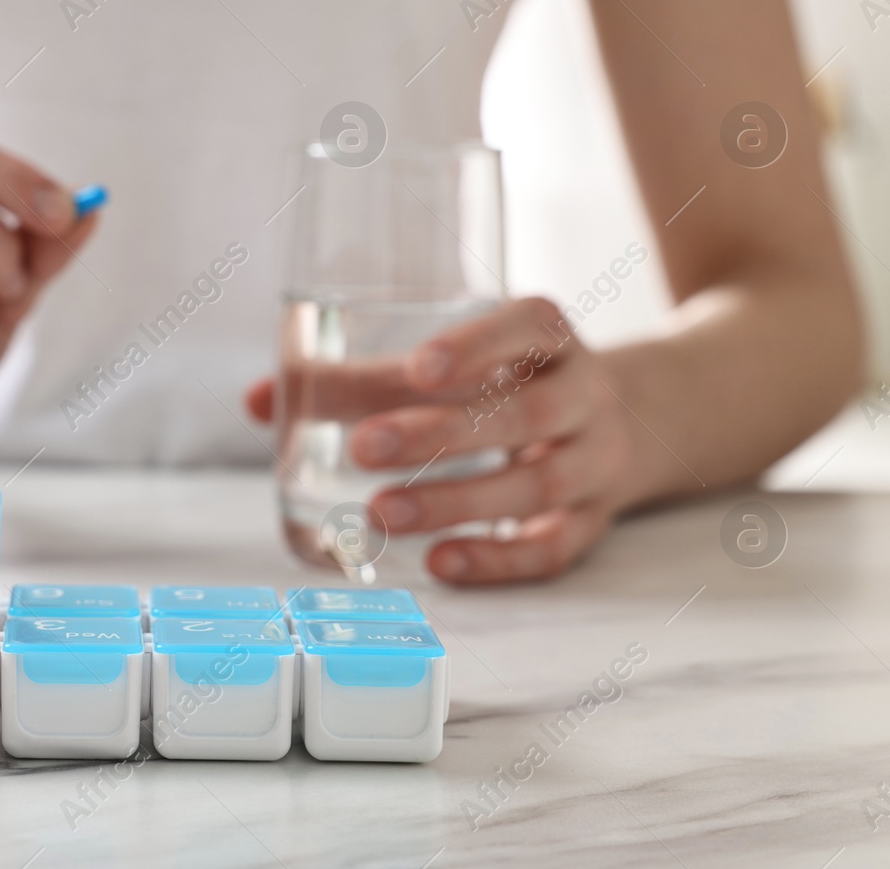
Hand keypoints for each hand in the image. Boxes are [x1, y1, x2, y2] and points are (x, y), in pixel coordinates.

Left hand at [246, 298, 644, 583]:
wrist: (630, 422)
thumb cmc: (509, 383)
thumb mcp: (460, 363)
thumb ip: (360, 380)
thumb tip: (259, 401)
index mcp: (550, 339)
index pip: (530, 326)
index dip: (478, 344)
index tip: (417, 366)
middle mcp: (584, 395)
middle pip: (527, 412)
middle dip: (442, 432)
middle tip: (363, 447)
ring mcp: (595, 462)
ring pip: (537, 485)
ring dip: (456, 500)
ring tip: (380, 513)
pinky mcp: (591, 522)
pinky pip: (552, 548)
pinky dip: (496, 560)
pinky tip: (439, 562)